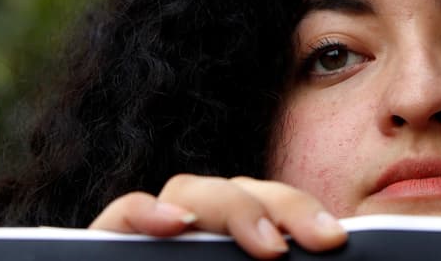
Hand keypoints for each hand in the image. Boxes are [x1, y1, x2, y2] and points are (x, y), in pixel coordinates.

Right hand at [90, 175, 347, 257]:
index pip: (269, 208)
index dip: (302, 213)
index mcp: (232, 243)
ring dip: (233, 208)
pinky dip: (146, 213)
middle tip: (322, 241)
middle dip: (284, 208)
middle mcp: (193, 232)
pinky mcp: (104, 244)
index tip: (335, 239)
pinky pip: (121, 214)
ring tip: (270, 248)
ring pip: (190, 192)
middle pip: (238, 192)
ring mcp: (151, 236)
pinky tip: (173, 227)